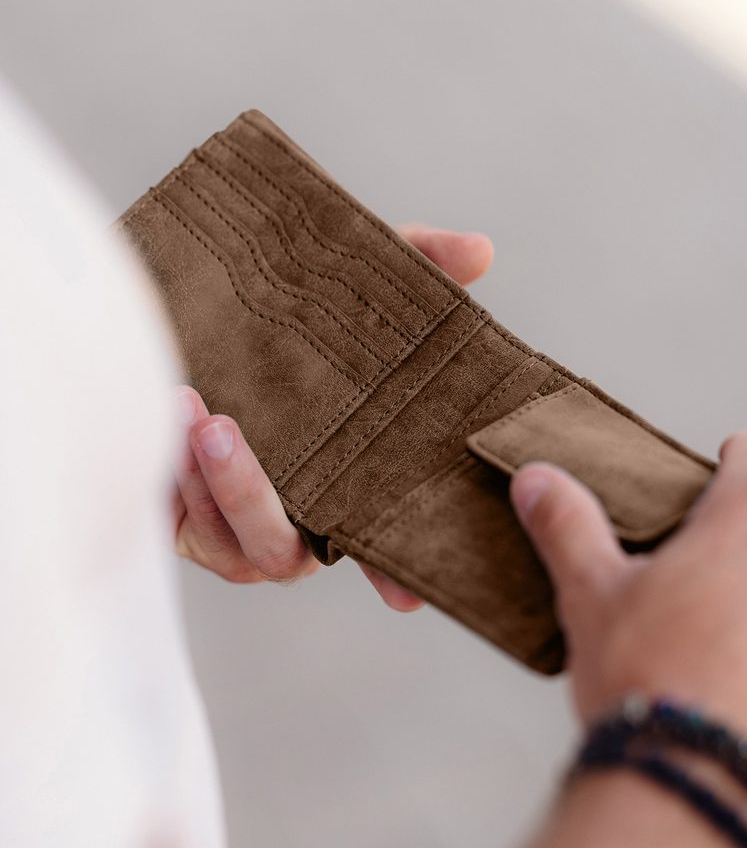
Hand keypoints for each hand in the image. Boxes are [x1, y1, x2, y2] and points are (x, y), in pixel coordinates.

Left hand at [169, 222, 493, 610]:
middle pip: (286, 553)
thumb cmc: (276, 318)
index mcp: (341, 482)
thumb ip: (413, 263)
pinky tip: (165, 411)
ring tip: (189, 406)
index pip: (372, 538)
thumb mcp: (345, 284)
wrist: (178, 313)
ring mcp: (232, 524)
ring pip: (230, 541)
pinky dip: (172, 476)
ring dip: (208, 482)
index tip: (402, 596)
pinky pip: (179, 521)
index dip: (388, 571)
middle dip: (252, 498)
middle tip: (222, 427)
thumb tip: (480, 251)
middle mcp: (292, 514)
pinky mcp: (181, 518)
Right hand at [509, 428, 746, 758]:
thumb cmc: (651, 678)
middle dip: (746, 528)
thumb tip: (537, 482)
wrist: (695, 782)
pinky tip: (734, 667)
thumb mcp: (590, 590)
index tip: (705, 481)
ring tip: (711, 616)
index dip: (729, 462)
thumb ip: (566, 525)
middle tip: (697, 555)